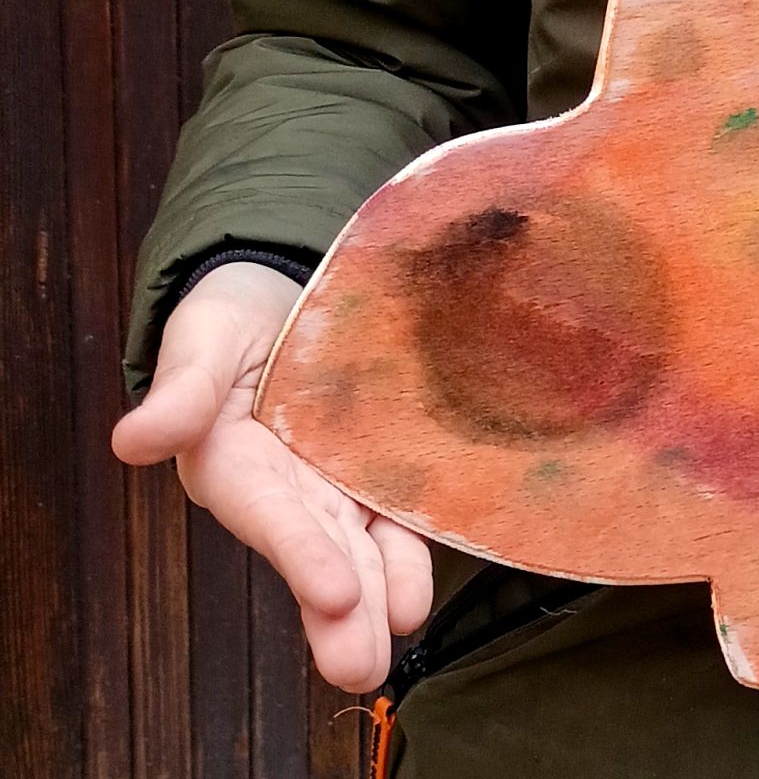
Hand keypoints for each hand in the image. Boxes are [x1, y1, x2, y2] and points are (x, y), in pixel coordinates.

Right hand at [110, 262, 433, 692]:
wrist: (279, 288)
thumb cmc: (229, 322)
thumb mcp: (203, 343)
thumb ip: (181, 392)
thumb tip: (132, 439)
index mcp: (236, 464)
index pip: (270, 514)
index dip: (301, 552)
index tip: (334, 593)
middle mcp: (289, 485)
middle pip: (319, 548)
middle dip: (342, 610)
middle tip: (364, 664)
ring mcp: (336, 476)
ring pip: (363, 540)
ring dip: (384, 587)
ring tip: (401, 631)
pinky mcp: (377, 459)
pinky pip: (399, 501)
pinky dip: (416, 538)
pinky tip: (431, 577)